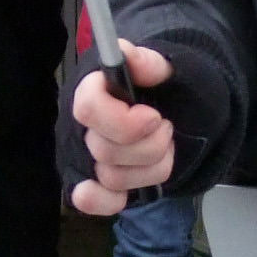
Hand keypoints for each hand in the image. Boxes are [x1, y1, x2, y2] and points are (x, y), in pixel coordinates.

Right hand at [69, 42, 173, 216]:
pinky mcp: (90, 182)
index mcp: (92, 88)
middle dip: (149, 146)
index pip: (88, 108)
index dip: (124, 121)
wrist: (176, 108)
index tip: (155, 117)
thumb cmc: (169, 87)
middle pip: (104, 151)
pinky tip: (136, 185)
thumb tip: (127, 54)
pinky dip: (116, 199)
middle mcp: (80, 124)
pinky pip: (92, 201)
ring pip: (111, 178)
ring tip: (163, 148)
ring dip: (150, 168)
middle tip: (166, 128)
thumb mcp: (172, 68)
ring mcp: (83, 156)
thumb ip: (150, 61)